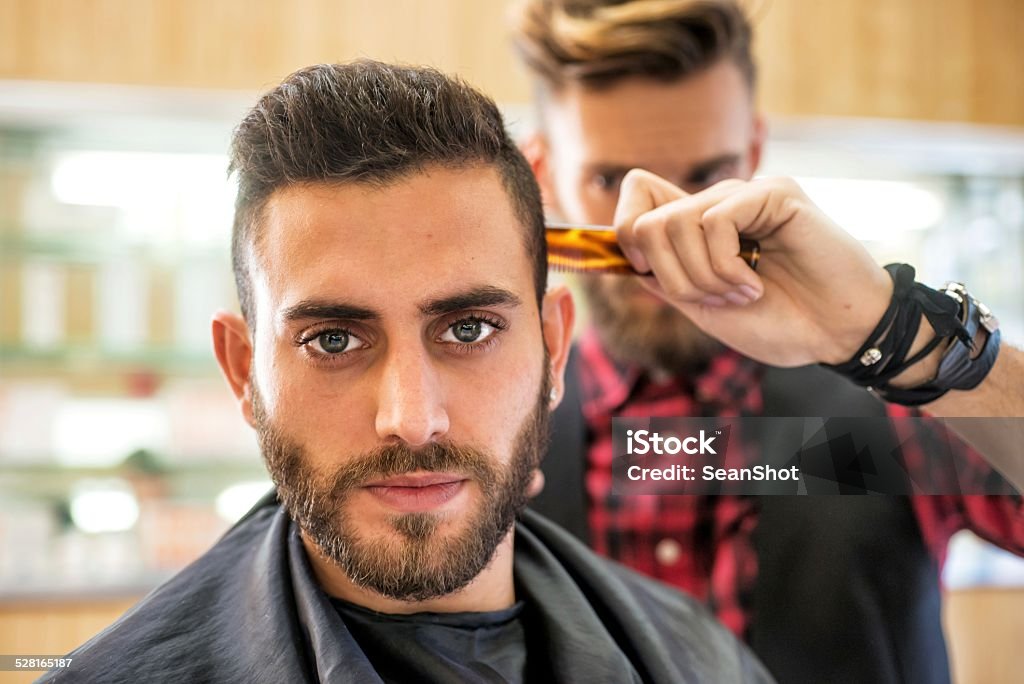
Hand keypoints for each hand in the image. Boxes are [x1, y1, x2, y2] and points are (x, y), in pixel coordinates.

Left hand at [613, 170, 892, 366]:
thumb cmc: (782, 324)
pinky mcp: (772, 193)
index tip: (647, 274)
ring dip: (701, 276)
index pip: (637, 196)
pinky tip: (756, 284)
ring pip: (675, 223)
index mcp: (698, 228)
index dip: (624, 235)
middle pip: (646, 220)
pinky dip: (725, 266)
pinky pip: (715, 222)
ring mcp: (744, 195)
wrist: (838, 333)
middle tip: (714, 299)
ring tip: (742, 294)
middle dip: (671, 275)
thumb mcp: (706, 310)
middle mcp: (716, 203)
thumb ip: (668, 282)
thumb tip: (626, 260)